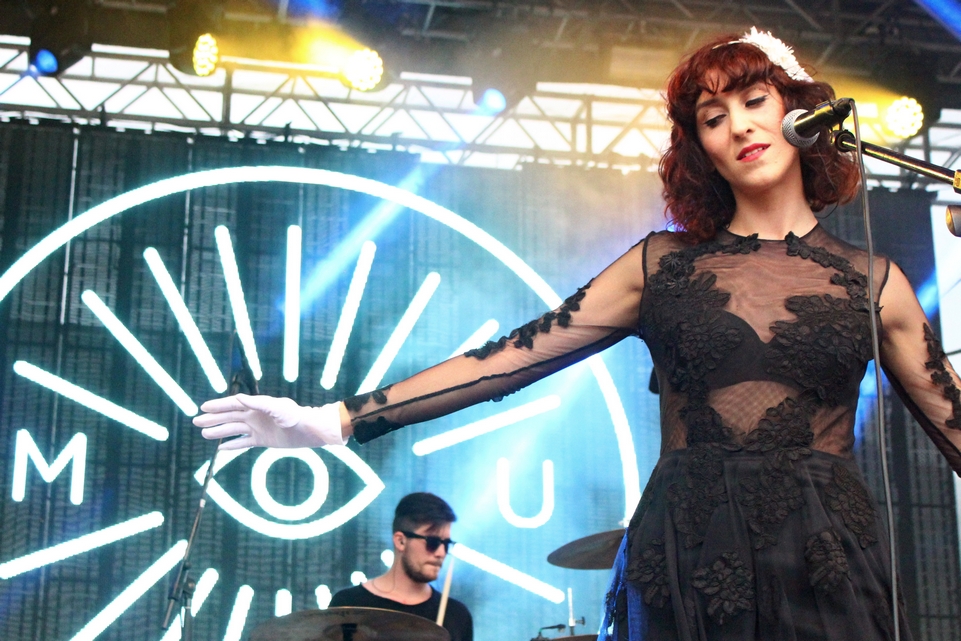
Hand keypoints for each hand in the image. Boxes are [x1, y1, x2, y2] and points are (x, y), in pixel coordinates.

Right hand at [191, 394, 347, 449]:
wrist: (310, 431)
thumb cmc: (296, 417)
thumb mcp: (278, 408)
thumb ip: (259, 403)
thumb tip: (238, 397)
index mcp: (257, 406)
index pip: (233, 405)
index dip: (218, 406)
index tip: (203, 407)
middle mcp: (255, 416)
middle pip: (229, 417)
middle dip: (213, 419)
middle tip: (195, 421)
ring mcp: (258, 428)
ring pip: (233, 430)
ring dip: (219, 432)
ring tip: (203, 434)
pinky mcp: (262, 440)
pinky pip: (243, 443)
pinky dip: (232, 445)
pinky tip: (221, 449)